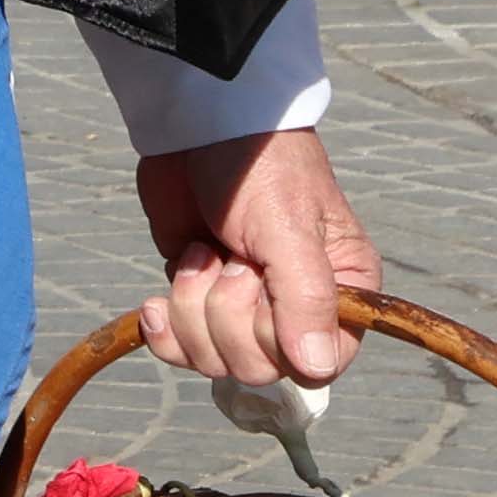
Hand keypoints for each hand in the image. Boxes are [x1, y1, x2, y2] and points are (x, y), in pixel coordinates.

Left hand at [133, 126, 375, 388]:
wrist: (200, 128)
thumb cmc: (261, 167)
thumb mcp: (289, 227)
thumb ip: (306, 297)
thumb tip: (316, 367)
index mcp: (342, 295)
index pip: (316, 365)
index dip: (276, 339)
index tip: (259, 283)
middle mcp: (297, 310)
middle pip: (257, 368)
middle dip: (226, 313)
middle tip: (230, 255)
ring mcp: (242, 306)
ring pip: (213, 360)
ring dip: (193, 306)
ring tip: (203, 252)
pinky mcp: (197, 296)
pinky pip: (178, 347)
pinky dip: (163, 329)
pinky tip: (154, 303)